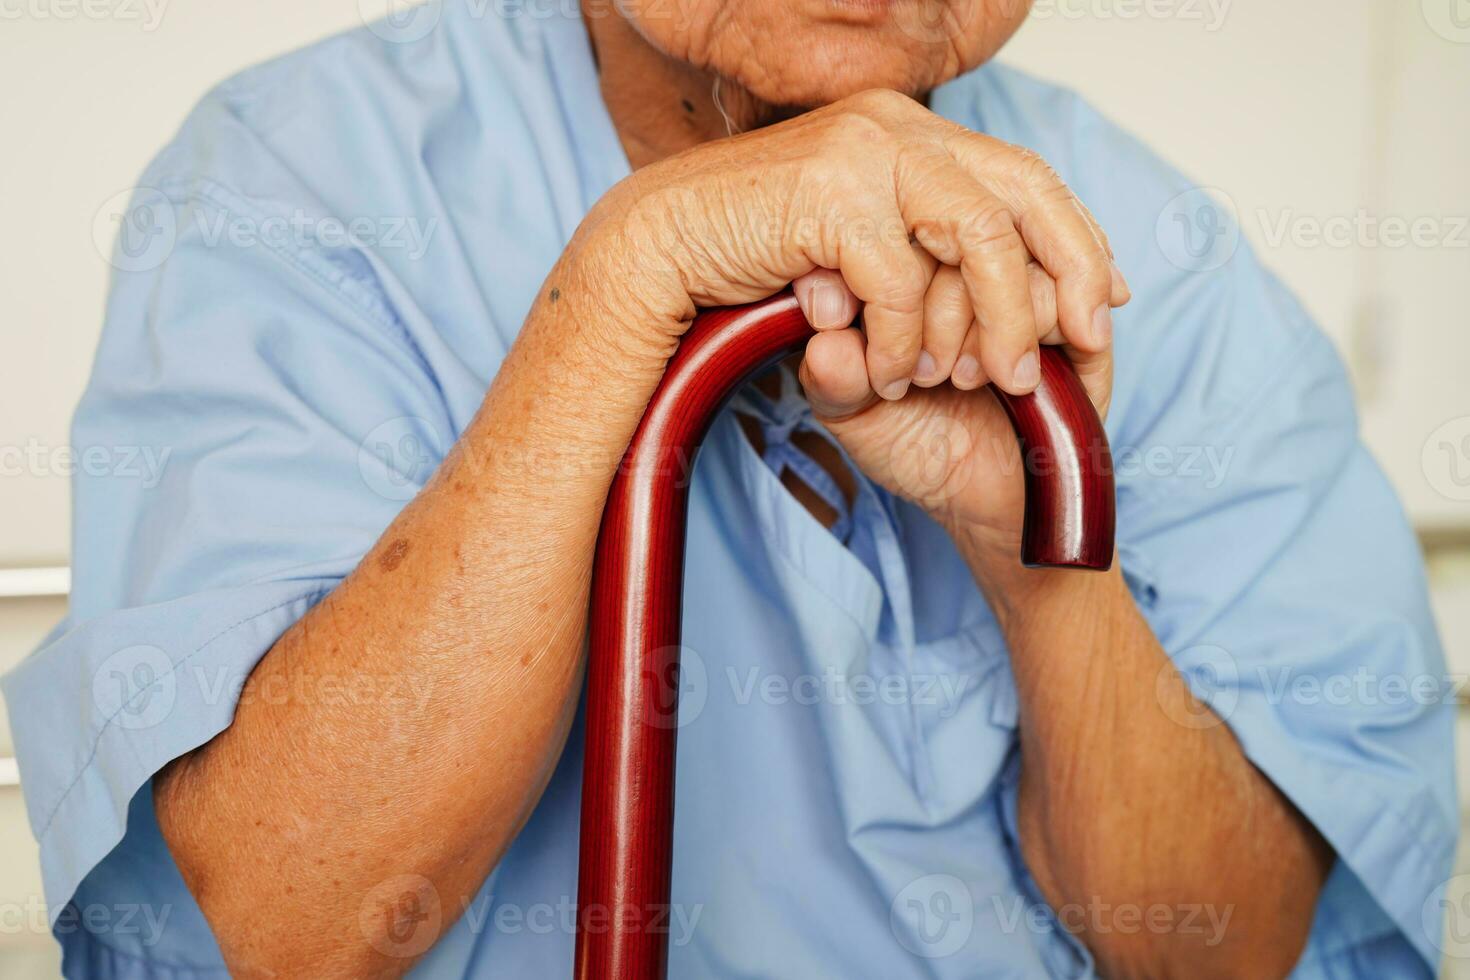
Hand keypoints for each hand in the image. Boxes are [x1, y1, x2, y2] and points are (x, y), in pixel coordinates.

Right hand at [584, 88, 1125, 396]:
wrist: (655, 246)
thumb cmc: (750, 255)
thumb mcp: (852, 250)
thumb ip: (915, 253)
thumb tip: (990, 285)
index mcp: (908, 133)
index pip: (1021, 175)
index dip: (1075, 236)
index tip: (1105, 297)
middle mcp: (897, 128)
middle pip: (1024, 190)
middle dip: (1066, 272)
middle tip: (1082, 342)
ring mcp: (864, 152)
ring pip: (978, 233)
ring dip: (996, 317)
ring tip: (992, 378)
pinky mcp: (829, 194)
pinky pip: (900, 281)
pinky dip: (906, 341)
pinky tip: (894, 376)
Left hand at [790, 256, 1116, 565]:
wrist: (983, 498)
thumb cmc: (912, 443)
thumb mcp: (855, 414)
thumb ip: (833, 380)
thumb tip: (828, 342)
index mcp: (901, 262)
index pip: (897, 226)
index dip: (891, 291)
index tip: (886, 368)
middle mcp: (964, 253)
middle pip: (962, 228)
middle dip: (942, 313)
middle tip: (929, 376)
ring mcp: (1026, 273)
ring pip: (1014, 250)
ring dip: (987, 322)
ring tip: (966, 379)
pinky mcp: (1079, 308)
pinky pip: (1060, 285)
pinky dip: (1030, 328)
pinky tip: (1011, 378)